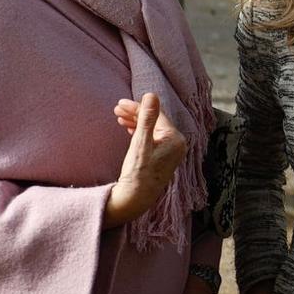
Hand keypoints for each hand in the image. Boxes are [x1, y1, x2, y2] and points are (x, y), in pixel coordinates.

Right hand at [105, 93, 186, 227]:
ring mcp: (171, 151)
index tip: (119, 103)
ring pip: (152, 130)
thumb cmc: (138, 172)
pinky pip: (152, 139)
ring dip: (136, 122)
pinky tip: (129, 129)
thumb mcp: (141, 142)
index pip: (156, 115)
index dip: (137, 107)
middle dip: (135, 113)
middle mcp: (177, 144)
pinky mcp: (163, 157)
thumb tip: (151, 95)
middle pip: (155, 121)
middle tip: (116, 108)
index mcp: (175, 138)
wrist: (136, 198)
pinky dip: (140, 132)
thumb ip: (147, 118)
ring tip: (119, 117)